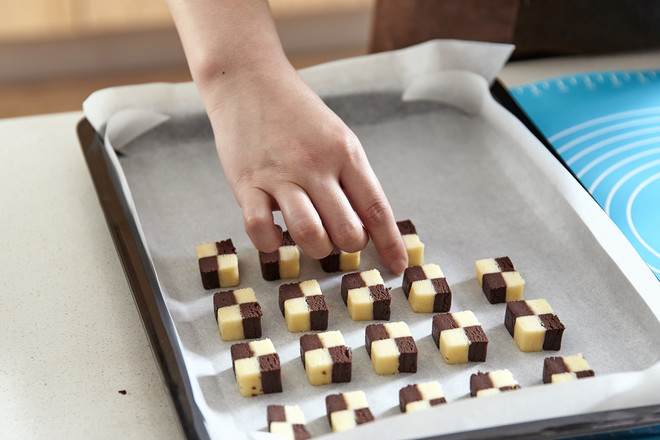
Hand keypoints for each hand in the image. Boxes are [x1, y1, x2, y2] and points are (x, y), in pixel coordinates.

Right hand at [206, 63, 407, 272]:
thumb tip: (368, 224)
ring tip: (311, 237)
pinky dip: (270, 243)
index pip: (376, 209)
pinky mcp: (247, 183)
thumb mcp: (337, 138)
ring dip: (316, 248)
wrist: (248, 80)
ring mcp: (281, 176)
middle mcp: (316, 166)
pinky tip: (273, 233)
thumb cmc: (297, 114)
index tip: (397, 265)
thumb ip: (352, 179)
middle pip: (347, 230)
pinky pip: (260, 229)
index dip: (390, 243)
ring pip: (309, 235)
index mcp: (346, 153)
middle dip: (348, 246)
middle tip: (338, 237)